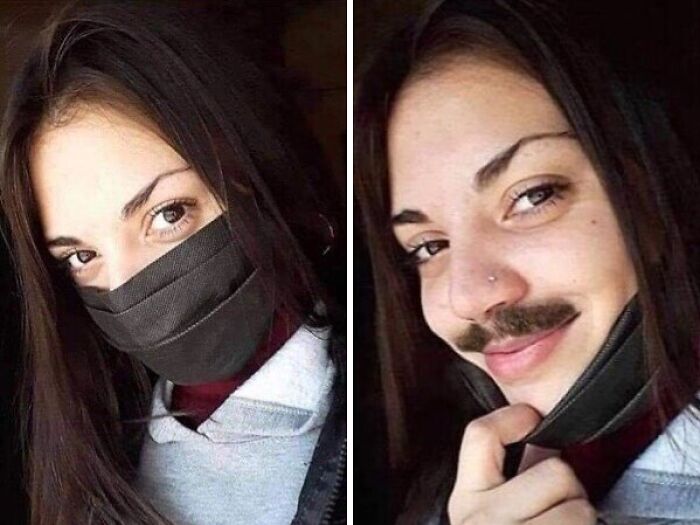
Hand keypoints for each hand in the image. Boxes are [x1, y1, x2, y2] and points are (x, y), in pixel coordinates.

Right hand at [447, 404, 596, 524]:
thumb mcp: (494, 516)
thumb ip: (512, 478)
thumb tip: (541, 440)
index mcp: (466, 500)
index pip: (481, 435)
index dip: (512, 417)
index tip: (531, 417)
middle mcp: (482, 518)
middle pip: (554, 471)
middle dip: (569, 490)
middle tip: (559, 509)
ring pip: (579, 503)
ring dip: (581, 516)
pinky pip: (585, 522)